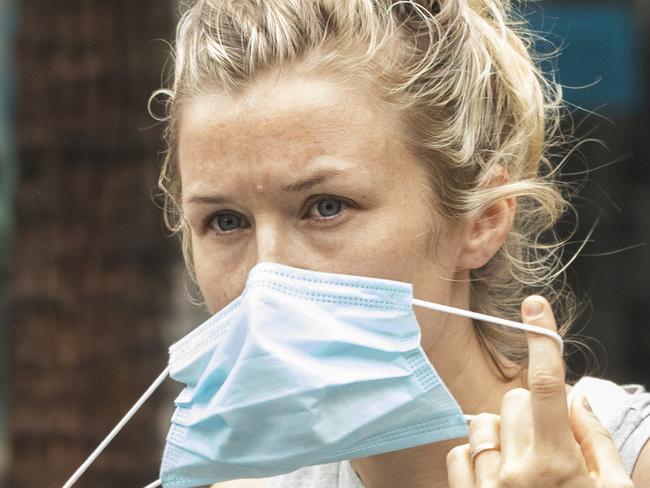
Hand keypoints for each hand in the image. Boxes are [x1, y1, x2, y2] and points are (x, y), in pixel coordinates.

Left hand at [446, 295, 634, 487]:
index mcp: (558, 467)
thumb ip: (598, 443)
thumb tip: (578, 400)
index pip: (547, 387)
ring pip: (483, 423)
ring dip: (503, 434)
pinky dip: (478, 455)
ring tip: (522, 464)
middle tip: (549, 444)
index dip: (543, 341)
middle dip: (535, 413)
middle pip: (515, 401)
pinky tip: (497, 477)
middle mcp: (516, 473)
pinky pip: (460, 451)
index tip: (535, 307)